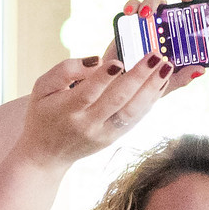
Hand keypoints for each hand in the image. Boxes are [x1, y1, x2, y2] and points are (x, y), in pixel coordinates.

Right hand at [14, 52, 173, 167]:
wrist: (45, 154)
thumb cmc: (44, 113)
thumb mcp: (41, 87)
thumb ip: (65, 70)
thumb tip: (96, 62)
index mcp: (67, 110)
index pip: (88, 93)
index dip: (103, 78)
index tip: (118, 61)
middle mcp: (87, 124)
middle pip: (117, 100)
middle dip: (139, 77)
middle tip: (156, 55)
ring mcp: (103, 133)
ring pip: (132, 111)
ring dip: (152, 89)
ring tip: (167, 67)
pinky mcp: (114, 138)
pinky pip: (136, 118)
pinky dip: (150, 99)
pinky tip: (161, 82)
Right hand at [107, 0, 208, 90]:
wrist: (118, 88)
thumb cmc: (145, 85)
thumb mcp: (166, 84)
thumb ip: (182, 77)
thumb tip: (201, 69)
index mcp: (178, 39)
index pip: (191, 15)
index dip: (193, 2)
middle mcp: (164, 28)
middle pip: (173, 5)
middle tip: (170, 5)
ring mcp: (147, 24)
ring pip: (153, 3)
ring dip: (150, 3)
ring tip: (145, 14)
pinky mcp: (129, 23)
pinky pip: (132, 8)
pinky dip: (131, 5)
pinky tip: (129, 12)